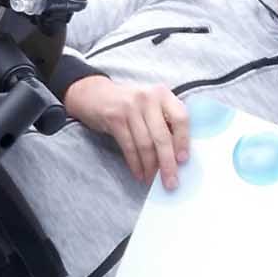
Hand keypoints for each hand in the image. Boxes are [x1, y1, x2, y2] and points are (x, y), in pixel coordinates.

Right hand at [63, 75, 189, 190]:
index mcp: (162, 94)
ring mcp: (129, 108)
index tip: (183, 160)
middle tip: (171, 182)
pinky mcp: (114, 119)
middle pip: (161, 137)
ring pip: (145, 145)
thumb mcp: (150, 103)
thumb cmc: (128, 103)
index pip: (180, 118)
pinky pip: (128, 147)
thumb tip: (178, 154)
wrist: (94, 94)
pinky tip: (139, 173)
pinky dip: (135, 164)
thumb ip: (165, 120)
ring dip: (150, 167)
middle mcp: (147, 98)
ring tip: (152, 179)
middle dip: (167, 164)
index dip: (183, 141)